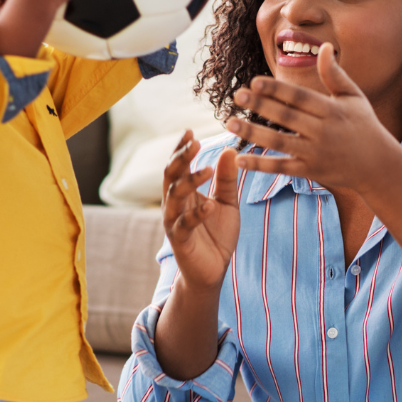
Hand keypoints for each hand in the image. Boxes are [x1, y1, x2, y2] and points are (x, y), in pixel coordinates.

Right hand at [163, 132, 239, 291]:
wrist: (213, 271)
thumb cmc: (217, 235)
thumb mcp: (227, 203)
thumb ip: (226, 179)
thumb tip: (230, 149)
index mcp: (184, 193)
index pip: (178, 166)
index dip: (181, 149)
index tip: (190, 130)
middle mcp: (174, 204)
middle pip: (171, 175)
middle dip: (181, 158)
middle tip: (195, 141)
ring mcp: (175, 222)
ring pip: (174, 197)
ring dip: (189, 181)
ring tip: (207, 169)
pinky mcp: (180, 241)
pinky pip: (184, 225)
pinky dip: (196, 214)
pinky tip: (210, 205)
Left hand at [227, 44, 401, 196]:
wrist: (378, 166)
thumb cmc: (365, 126)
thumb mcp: (354, 97)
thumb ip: (335, 74)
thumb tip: (324, 47)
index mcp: (331, 110)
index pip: (299, 97)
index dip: (276, 89)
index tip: (254, 81)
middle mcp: (322, 131)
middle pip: (286, 117)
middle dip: (259, 106)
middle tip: (235, 96)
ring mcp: (315, 153)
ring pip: (279, 142)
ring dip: (253, 133)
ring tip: (230, 123)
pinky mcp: (310, 171)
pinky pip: (282, 168)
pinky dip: (261, 165)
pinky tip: (240, 158)